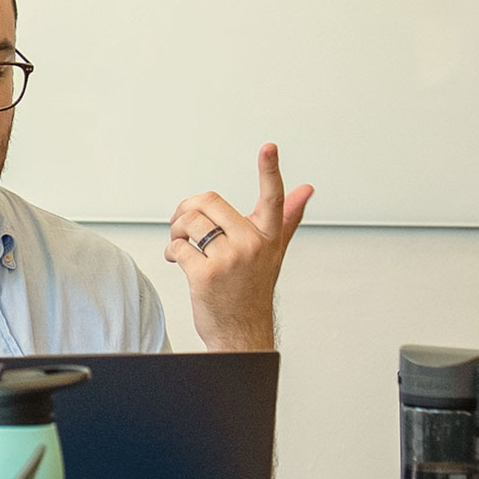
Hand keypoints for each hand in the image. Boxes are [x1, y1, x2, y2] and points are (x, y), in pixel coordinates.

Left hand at [164, 143, 313, 351]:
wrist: (241, 331)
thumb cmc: (252, 289)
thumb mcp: (273, 252)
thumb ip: (287, 217)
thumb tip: (307, 189)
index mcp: (268, 236)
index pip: (272, 198)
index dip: (270, 170)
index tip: (269, 147)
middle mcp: (252, 245)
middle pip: (208, 201)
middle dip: (188, 210)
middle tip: (184, 225)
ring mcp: (229, 259)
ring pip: (189, 222)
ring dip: (176, 231)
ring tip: (181, 243)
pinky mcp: (205, 274)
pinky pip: (177, 246)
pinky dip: (171, 251)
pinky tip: (177, 260)